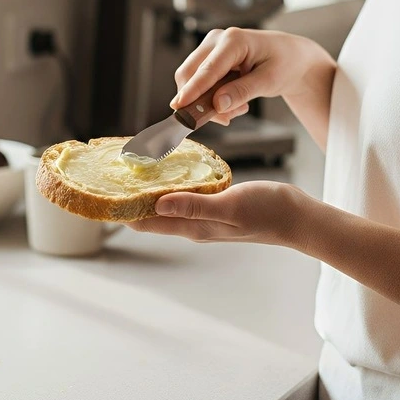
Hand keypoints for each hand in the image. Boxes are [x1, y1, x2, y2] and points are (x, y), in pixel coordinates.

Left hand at [125, 181, 312, 249]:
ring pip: (165, 205)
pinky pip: (184, 196)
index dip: (121, 210)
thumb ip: (195, 205)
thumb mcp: (230, 205)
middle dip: (128, 199)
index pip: (145, 223)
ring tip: (130, 171)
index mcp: (194, 227)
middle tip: (109, 175)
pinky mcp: (216, 205)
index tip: (103, 191)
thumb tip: (157, 205)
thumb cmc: (268, 211)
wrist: (297, 217)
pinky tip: (168, 171)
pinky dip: (170, 185)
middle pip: (149, 215)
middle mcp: (194, 225)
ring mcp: (205, 216)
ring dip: (147, 192)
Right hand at [171, 27, 310, 125]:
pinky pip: (200, 81)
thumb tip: (218, 105)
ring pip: (192, 79)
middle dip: (200, 101)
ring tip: (238, 108)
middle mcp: (217, 39)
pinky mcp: (210, 57)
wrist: (292, 57)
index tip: (180, 107)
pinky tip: (233, 101)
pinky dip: (211, 97)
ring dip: (209, 101)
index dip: (192, 90)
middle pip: (190, 73)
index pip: (207, 69)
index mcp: (234, 40)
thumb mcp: (269, 81)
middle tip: (226, 119)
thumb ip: (242, 91)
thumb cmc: (285, 63)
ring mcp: (211, 47)